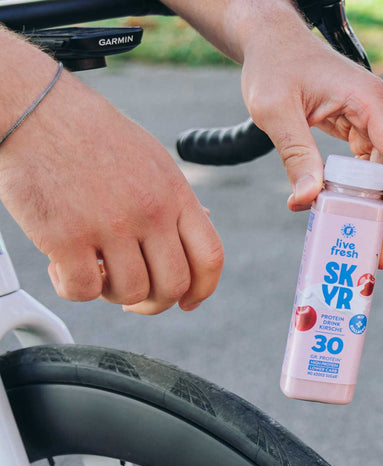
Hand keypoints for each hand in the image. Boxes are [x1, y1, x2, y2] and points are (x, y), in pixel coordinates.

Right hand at [0, 61, 223, 314]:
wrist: (35, 109)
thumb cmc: (94, 137)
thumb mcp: (153, 160)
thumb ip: (178, 200)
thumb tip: (206, 223)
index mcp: (175, 194)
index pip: (210, 256)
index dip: (203, 289)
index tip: (188, 302)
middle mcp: (150, 211)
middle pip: (173, 286)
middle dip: (154, 302)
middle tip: (132, 297)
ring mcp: (110, 224)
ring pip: (131, 293)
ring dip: (111, 293)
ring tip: (95, 269)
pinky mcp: (66, 236)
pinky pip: (83, 291)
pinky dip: (72, 288)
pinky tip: (62, 266)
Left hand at [240, 11, 382, 268]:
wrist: (272, 44)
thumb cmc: (274, 67)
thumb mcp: (277, 112)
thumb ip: (296, 154)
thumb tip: (306, 201)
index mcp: (370, 101)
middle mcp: (381, 110)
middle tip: (375, 255)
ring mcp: (372, 119)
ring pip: (382, 174)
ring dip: (373, 209)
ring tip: (362, 243)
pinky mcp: (359, 127)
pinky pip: (366, 167)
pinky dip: (358, 193)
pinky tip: (347, 214)